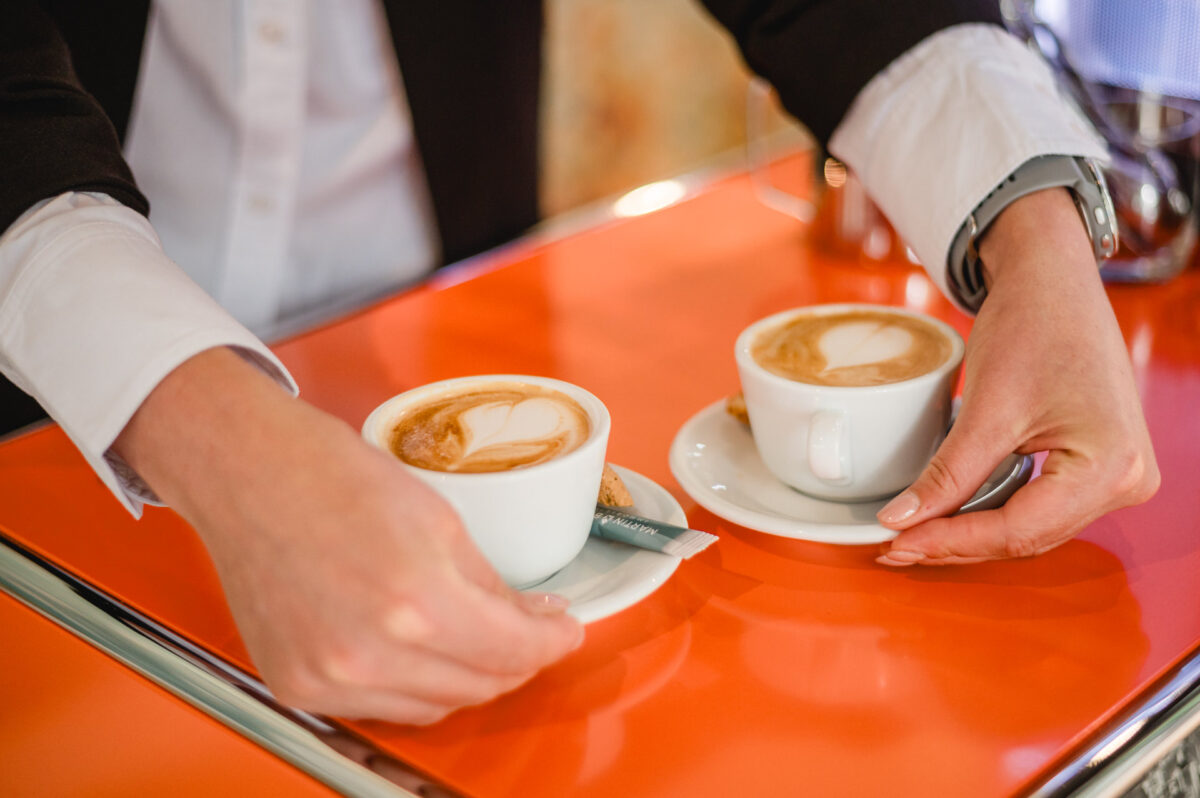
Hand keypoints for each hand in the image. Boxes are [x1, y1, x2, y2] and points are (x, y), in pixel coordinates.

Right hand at [115, 348, 582, 722]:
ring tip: (478, 639)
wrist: (247, 473)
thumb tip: (531, 620)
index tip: (564, 630)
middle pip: (479, 687)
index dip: (553, 641)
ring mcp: (329, 677)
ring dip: (468, 679)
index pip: (515, 651)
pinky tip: (423, 653)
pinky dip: (413, 687)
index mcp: (417, 601)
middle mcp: (370, 653)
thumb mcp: (439, 517)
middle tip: (528, 630)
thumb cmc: (330, 475)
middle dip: (517, 660)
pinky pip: (381, 707)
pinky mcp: (298, 685)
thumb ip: (490, 584)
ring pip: (434, 708)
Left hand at [875, 188, 1158, 564]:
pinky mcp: (1096, 466)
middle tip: (894, 546)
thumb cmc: (1035, 324)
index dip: (951, 541)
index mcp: (1112, 467)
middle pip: (1026, 536)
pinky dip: (990, 511)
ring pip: (1030, 528)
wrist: (1053, 280)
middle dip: (956, 542)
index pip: (1019, 530)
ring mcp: (1117, 476)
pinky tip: (947, 516)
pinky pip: (1038, 506)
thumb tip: (901, 522)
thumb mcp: (986, 406)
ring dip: (970, 533)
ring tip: (911, 536)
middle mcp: (1127, 481)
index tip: (897, 543)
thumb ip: (947, 474)